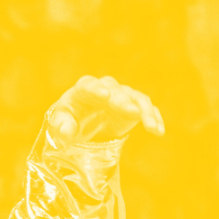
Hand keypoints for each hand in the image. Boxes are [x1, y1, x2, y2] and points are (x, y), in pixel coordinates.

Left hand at [47, 75, 164, 144]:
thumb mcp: (61, 124)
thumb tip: (67, 133)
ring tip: (151, 126)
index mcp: (83, 89)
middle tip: (132, 111)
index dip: (97, 89)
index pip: (89, 85)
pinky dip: (154, 118)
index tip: (105, 95)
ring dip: (144, 111)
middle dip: (123, 101)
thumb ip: (61, 127)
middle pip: (116, 91)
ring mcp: (122, 96)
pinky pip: (147, 109)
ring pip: (136, 98)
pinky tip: (158, 131)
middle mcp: (105, 88)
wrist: (83, 123)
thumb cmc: (69, 120)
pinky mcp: (134, 106)